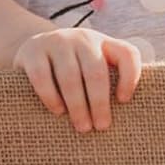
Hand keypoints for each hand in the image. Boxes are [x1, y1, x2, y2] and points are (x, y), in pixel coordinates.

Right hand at [13, 27, 143, 132]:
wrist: (34, 48)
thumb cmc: (74, 68)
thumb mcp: (93, 66)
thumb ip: (111, 80)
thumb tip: (131, 114)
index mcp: (104, 42)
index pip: (127, 53)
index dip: (130, 77)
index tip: (124, 101)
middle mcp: (82, 38)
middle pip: (96, 70)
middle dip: (100, 102)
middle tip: (101, 126)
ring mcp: (57, 42)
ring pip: (70, 76)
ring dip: (78, 105)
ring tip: (82, 127)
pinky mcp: (32, 51)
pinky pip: (42, 77)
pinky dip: (51, 96)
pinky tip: (58, 111)